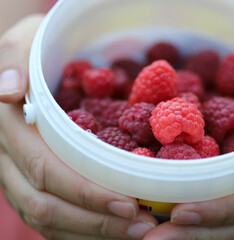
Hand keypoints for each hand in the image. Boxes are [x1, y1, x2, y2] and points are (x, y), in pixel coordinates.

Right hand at [0, 15, 156, 239]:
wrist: (32, 71)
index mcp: (13, 129)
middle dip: (97, 221)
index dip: (86, 192)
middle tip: (145, 226)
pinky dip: (84, 230)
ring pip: (49, 220)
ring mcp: (18, 177)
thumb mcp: (27, 43)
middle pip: (48, 206)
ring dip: (94, 232)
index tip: (129, 204)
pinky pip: (53, 219)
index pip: (47, 170)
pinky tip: (114, 231)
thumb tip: (10, 89)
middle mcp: (11, 160)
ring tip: (139, 232)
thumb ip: (15, 58)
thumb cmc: (39, 55)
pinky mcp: (32, 185)